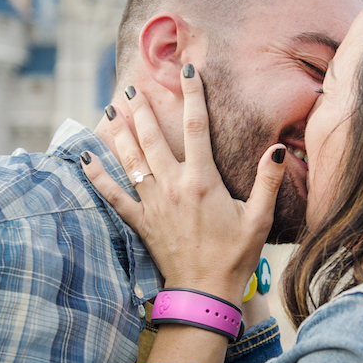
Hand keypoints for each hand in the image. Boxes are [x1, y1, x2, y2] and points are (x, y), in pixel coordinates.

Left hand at [82, 64, 286, 305]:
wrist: (205, 291)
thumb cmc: (235, 254)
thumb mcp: (259, 217)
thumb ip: (268, 180)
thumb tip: (278, 149)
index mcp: (203, 180)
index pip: (198, 126)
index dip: (193, 95)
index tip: (188, 71)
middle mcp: (173, 185)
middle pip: (154, 137)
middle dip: (143, 109)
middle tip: (133, 88)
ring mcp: (153, 203)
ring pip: (131, 159)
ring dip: (119, 132)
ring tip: (110, 109)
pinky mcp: (140, 221)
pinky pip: (112, 195)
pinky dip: (97, 175)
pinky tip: (85, 157)